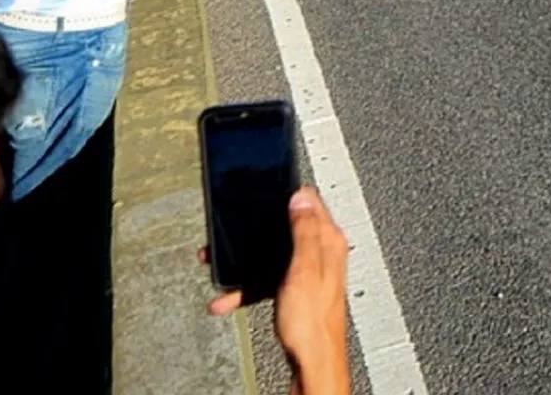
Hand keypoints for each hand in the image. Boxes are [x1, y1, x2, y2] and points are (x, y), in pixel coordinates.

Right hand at [205, 188, 349, 393]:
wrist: (313, 365)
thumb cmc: (312, 324)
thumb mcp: (305, 270)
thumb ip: (304, 232)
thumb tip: (300, 196)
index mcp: (328, 241)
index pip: (310, 200)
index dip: (286, 191)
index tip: (264, 186)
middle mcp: (321, 252)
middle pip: (287, 224)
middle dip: (258, 225)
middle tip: (235, 225)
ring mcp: (309, 271)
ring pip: (273, 251)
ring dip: (247, 256)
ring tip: (222, 261)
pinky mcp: (296, 289)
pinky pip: (269, 276)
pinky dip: (249, 283)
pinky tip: (229, 295)